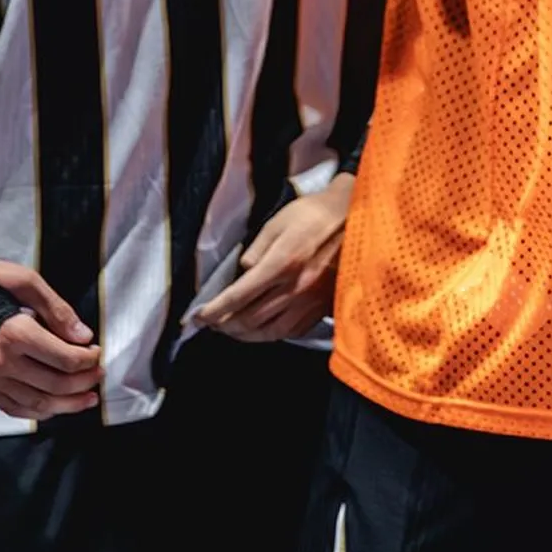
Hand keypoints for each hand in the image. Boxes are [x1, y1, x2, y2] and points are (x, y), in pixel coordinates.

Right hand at [0, 260, 102, 419]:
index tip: (96, 352)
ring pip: (38, 403)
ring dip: (68, 405)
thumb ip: (56, 308)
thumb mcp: (23, 280)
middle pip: (55, 384)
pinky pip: (15, 409)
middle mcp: (1, 360)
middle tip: (97, 374)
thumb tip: (82, 335)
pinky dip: (39, 411)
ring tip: (87, 399)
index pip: (64, 358)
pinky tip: (55, 406)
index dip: (88, 359)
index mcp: (15, 332)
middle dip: (83, 382)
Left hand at [193, 174, 353, 342]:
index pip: (239, 296)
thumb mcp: (278, 221)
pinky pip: (293, 332)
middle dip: (225, 325)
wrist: (353, 220)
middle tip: (210, 324)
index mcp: (282, 264)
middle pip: (252, 319)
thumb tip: (243, 271)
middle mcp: (295, 288)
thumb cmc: (314, 215)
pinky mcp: (322, 307)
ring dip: (246, 336)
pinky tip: (263, 331)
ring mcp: (311, 302)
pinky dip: (272, 335)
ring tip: (230, 331)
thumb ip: (257, 248)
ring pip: (271, 332)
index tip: (198, 316)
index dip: (215, 310)